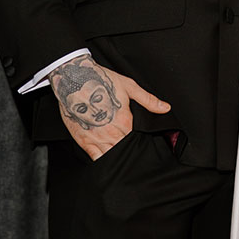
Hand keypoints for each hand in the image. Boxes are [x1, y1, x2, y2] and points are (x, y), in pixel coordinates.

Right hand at [48, 57, 169, 159]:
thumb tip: (165, 108)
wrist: (73, 78)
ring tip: (121, 155)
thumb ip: (148, 100)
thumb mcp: (128, 86)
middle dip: (129, 148)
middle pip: (125, 148)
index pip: (136, 138)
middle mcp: (111, 132)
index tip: (138, 138)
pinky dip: (102, 160)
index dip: (138, 139)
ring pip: (112, 155)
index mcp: (124, 120)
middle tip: (130, 147)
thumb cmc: (100, 80)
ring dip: (117, 155)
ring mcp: (96, 138)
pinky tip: (107, 159)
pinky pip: (95, 157)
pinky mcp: (83, 140)